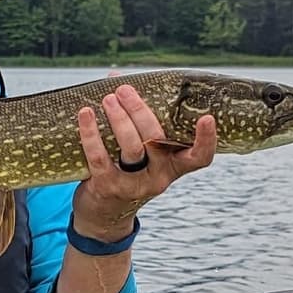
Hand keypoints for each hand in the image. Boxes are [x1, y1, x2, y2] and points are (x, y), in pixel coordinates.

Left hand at [70, 85, 215, 240]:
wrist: (103, 216)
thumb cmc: (125, 172)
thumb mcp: (141, 154)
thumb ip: (137, 121)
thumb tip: (117, 77)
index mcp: (173, 166)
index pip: (199, 157)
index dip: (206, 140)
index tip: (206, 118)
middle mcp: (158, 176)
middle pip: (156, 139)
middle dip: (140, 111)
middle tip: (124, 90)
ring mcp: (134, 184)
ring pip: (131, 147)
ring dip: (119, 119)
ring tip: (108, 98)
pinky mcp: (108, 187)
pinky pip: (100, 157)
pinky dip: (91, 133)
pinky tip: (85, 114)